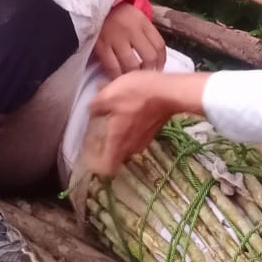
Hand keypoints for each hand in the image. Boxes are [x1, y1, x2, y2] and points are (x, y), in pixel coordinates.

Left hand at [86, 71, 207, 175]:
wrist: (169, 91)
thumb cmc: (136, 95)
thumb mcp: (109, 96)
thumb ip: (95, 107)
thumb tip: (92, 112)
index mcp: (117, 142)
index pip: (106, 169)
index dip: (96, 165)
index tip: (91, 154)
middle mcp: (131, 147)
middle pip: (116, 156)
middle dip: (107, 147)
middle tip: (100, 132)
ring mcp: (145, 140)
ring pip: (128, 145)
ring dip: (121, 136)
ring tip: (117, 119)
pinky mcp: (154, 131)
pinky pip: (138, 135)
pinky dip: (133, 128)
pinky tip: (132, 111)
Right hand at [93, 3, 165, 78]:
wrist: (89, 5)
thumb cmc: (115, 14)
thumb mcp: (135, 17)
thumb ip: (145, 34)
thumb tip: (155, 58)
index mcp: (142, 21)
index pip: (159, 45)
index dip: (162, 61)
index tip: (159, 68)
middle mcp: (131, 30)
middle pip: (149, 57)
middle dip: (150, 70)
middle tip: (146, 76)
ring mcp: (115, 38)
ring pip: (131, 65)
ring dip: (133, 76)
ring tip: (132, 79)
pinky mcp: (101, 46)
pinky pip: (112, 68)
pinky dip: (116, 76)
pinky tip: (118, 79)